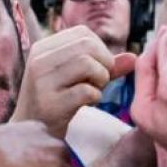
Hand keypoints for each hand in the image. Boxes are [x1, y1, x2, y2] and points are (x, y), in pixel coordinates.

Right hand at [14, 26, 136, 138]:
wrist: (31, 133)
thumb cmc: (57, 102)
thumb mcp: (76, 78)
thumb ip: (105, 66)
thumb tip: (134, 57)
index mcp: (42, 48)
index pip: (83, 33)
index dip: (101, 49)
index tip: (100, 67)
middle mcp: (39, 60)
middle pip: (88, 46)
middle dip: (104, 63)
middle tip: (100, 81)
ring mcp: (42, 82)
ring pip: (87, 64)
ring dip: (101, 79)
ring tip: (94, 91)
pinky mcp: (50, 104)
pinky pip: (86, 91)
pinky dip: (95, 97)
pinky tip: (87, 103)